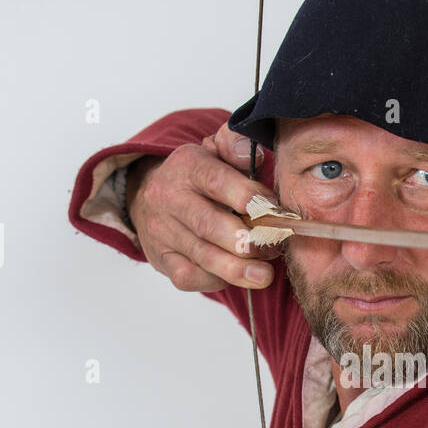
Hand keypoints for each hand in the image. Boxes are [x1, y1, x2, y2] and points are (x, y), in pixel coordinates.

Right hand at [128, 124, 279, 292]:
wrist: (151, 196)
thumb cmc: (199, 178)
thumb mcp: (216, 152)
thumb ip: (235, 147)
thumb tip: (248, 150)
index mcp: (187, 166)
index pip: (218, 181)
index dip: (249, 198)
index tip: (276, 212)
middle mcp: (169, 197)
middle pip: (209, 224)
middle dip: (246, 241)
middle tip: (273, 248)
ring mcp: (162, 230)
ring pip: (201, 255)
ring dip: (237, 269)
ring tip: (264, 275)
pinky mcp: (161, 258)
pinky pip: (188, 276)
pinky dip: (214, 280)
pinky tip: (234, 277)